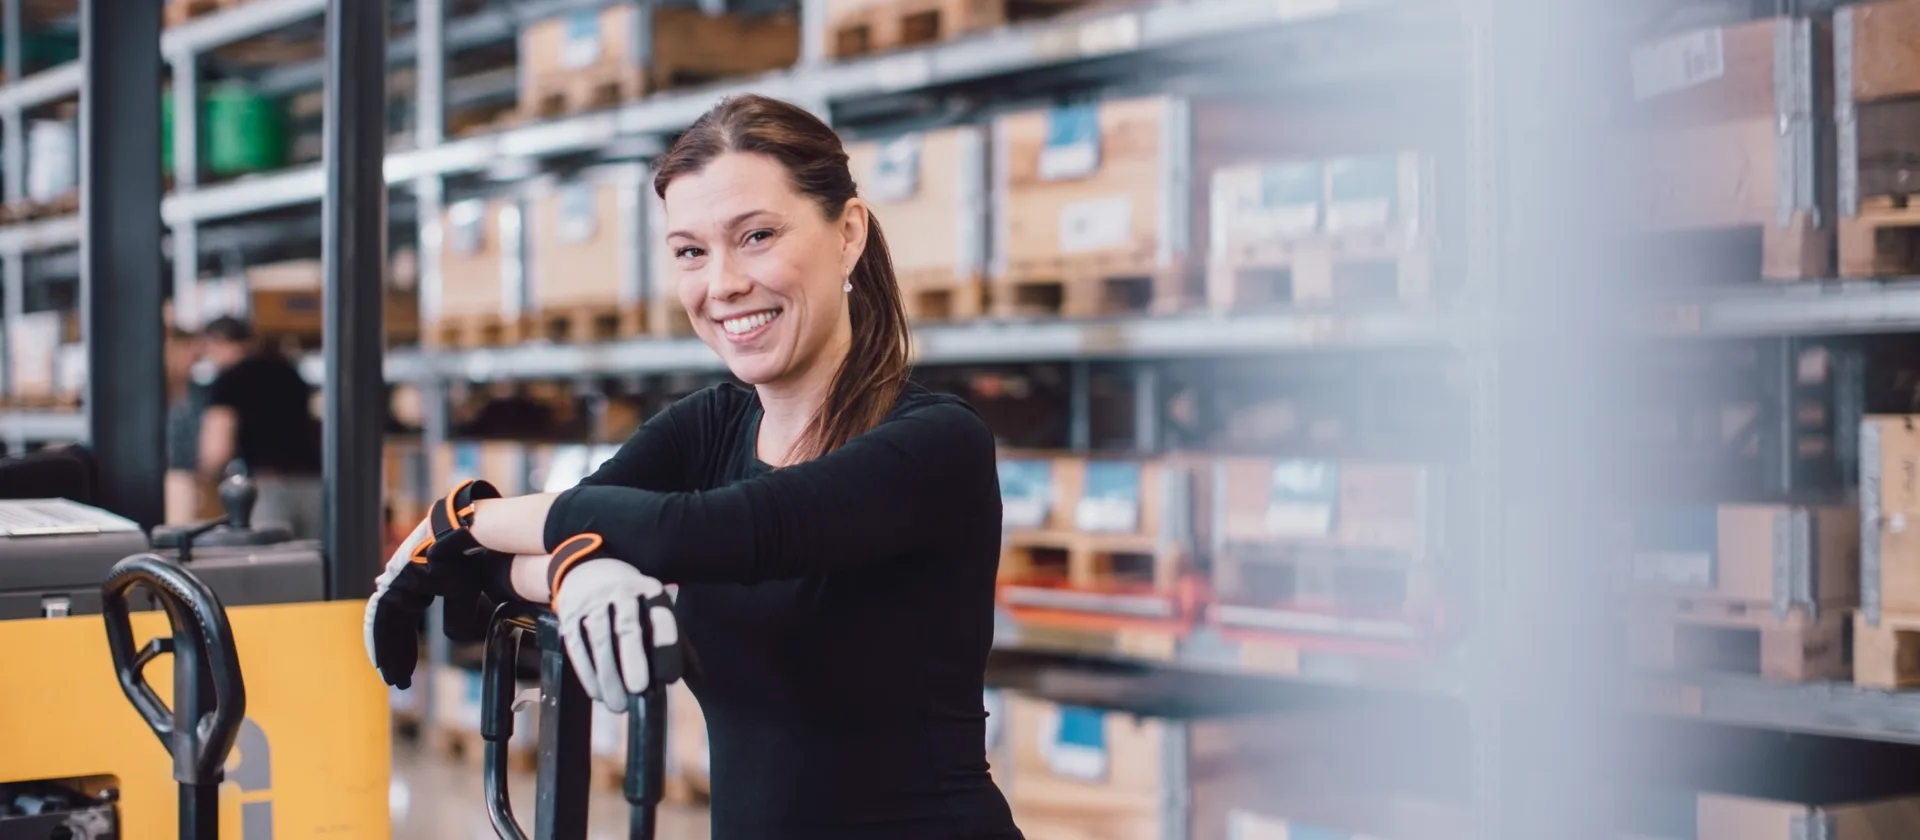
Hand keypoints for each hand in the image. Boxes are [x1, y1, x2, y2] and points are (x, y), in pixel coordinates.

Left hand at [363, 480, 514, 689]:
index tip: (407, 671)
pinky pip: (379, 616)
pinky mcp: (393, 580)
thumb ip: (457, 614)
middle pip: (394, 625)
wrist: (471, 535)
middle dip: (397, 654)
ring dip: (388, 651)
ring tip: (391, 676)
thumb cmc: (473, 557)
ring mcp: (396, 580)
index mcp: (420, 583)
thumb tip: (453, 635)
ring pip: (385, 624)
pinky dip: (380, 639)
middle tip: (399, 680)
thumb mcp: (465, 593)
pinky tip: (383, 660)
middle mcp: (403, 582)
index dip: (406, 647)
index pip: (406, 621)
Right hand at [547, 534, 684, 712]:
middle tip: (639, 690)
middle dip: (633, 659)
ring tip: (618, 705)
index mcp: (649, 589)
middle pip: (627, 627)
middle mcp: (620, 592)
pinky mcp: (569, 616)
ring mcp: (592, 602)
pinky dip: (587, 673)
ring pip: (598, 641)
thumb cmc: (632, 599)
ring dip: (608, 676)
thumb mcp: (655, 608)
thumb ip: (677, 640)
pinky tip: (597, 694)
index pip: (661, 616)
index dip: (666, 646)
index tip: (670, 678)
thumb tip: (698, 678)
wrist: (586, 570)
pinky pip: (577, 647)